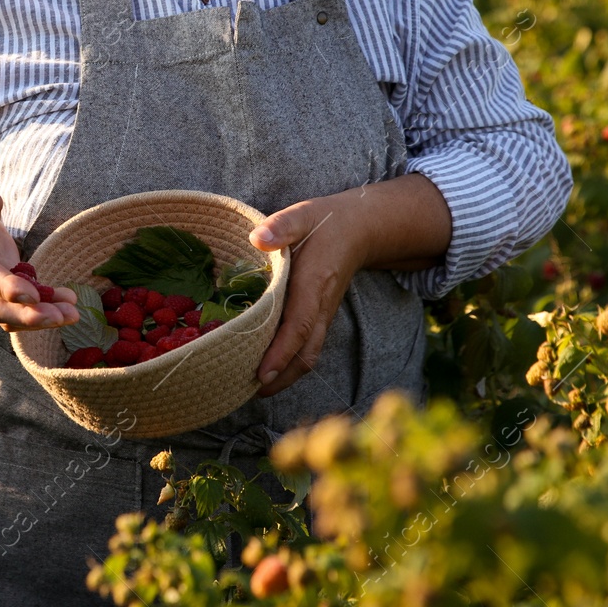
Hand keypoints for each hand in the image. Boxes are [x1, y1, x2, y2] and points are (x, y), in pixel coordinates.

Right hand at [0, 184, 77, 332]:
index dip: (5, 287)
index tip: (33, 296)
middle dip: (27, 315)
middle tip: (61, 315)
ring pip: (7, 315)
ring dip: (39, 319)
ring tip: (71, 313)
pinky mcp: (0, 294)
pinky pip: (18, 310)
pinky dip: (42, 310)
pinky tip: (66, 304)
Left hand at [248, 194, 371, 397]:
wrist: (360, 229)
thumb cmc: (324, 222)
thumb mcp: (302, 215)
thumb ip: (281, 226)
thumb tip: (257, 238)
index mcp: (314, 284)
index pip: (299, 326)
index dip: (281, 352)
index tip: (261, 374)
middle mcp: (321, 306)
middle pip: (305, 353)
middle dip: (280, 377)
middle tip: (247, 391)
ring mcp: (323, 314)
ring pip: (308, 354)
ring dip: (285, 376)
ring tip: (254, 389)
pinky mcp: (321, 316)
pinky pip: (308, 347)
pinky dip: (290, 363)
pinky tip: (268, 369)